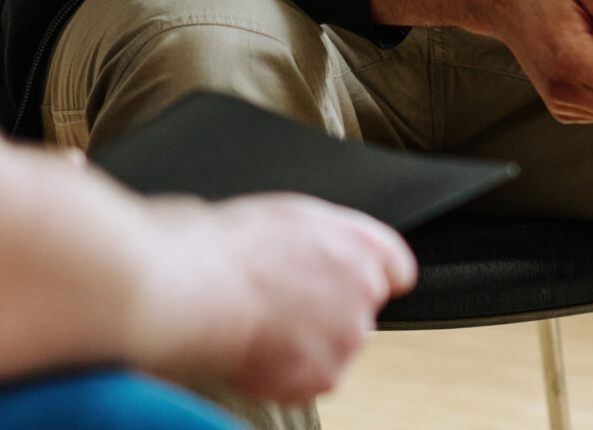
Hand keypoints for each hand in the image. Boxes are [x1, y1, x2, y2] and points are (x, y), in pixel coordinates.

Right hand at [161, 193, 415, 402]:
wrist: (196, 289)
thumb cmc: (231, 247)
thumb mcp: (293, 215)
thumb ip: (331, 238)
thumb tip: (333, 252)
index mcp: (363, 247)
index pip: (395, 269)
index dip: (362, 274)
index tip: (341, 281)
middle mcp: (364, 293)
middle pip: (360, 310)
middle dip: (328, 309)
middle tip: (282, 299)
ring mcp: (345, 339)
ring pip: (334, 346)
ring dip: (306, 341)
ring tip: (262, 320)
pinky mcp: (321, 377)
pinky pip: (308, 377)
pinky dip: (284, 369)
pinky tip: (256, 344)